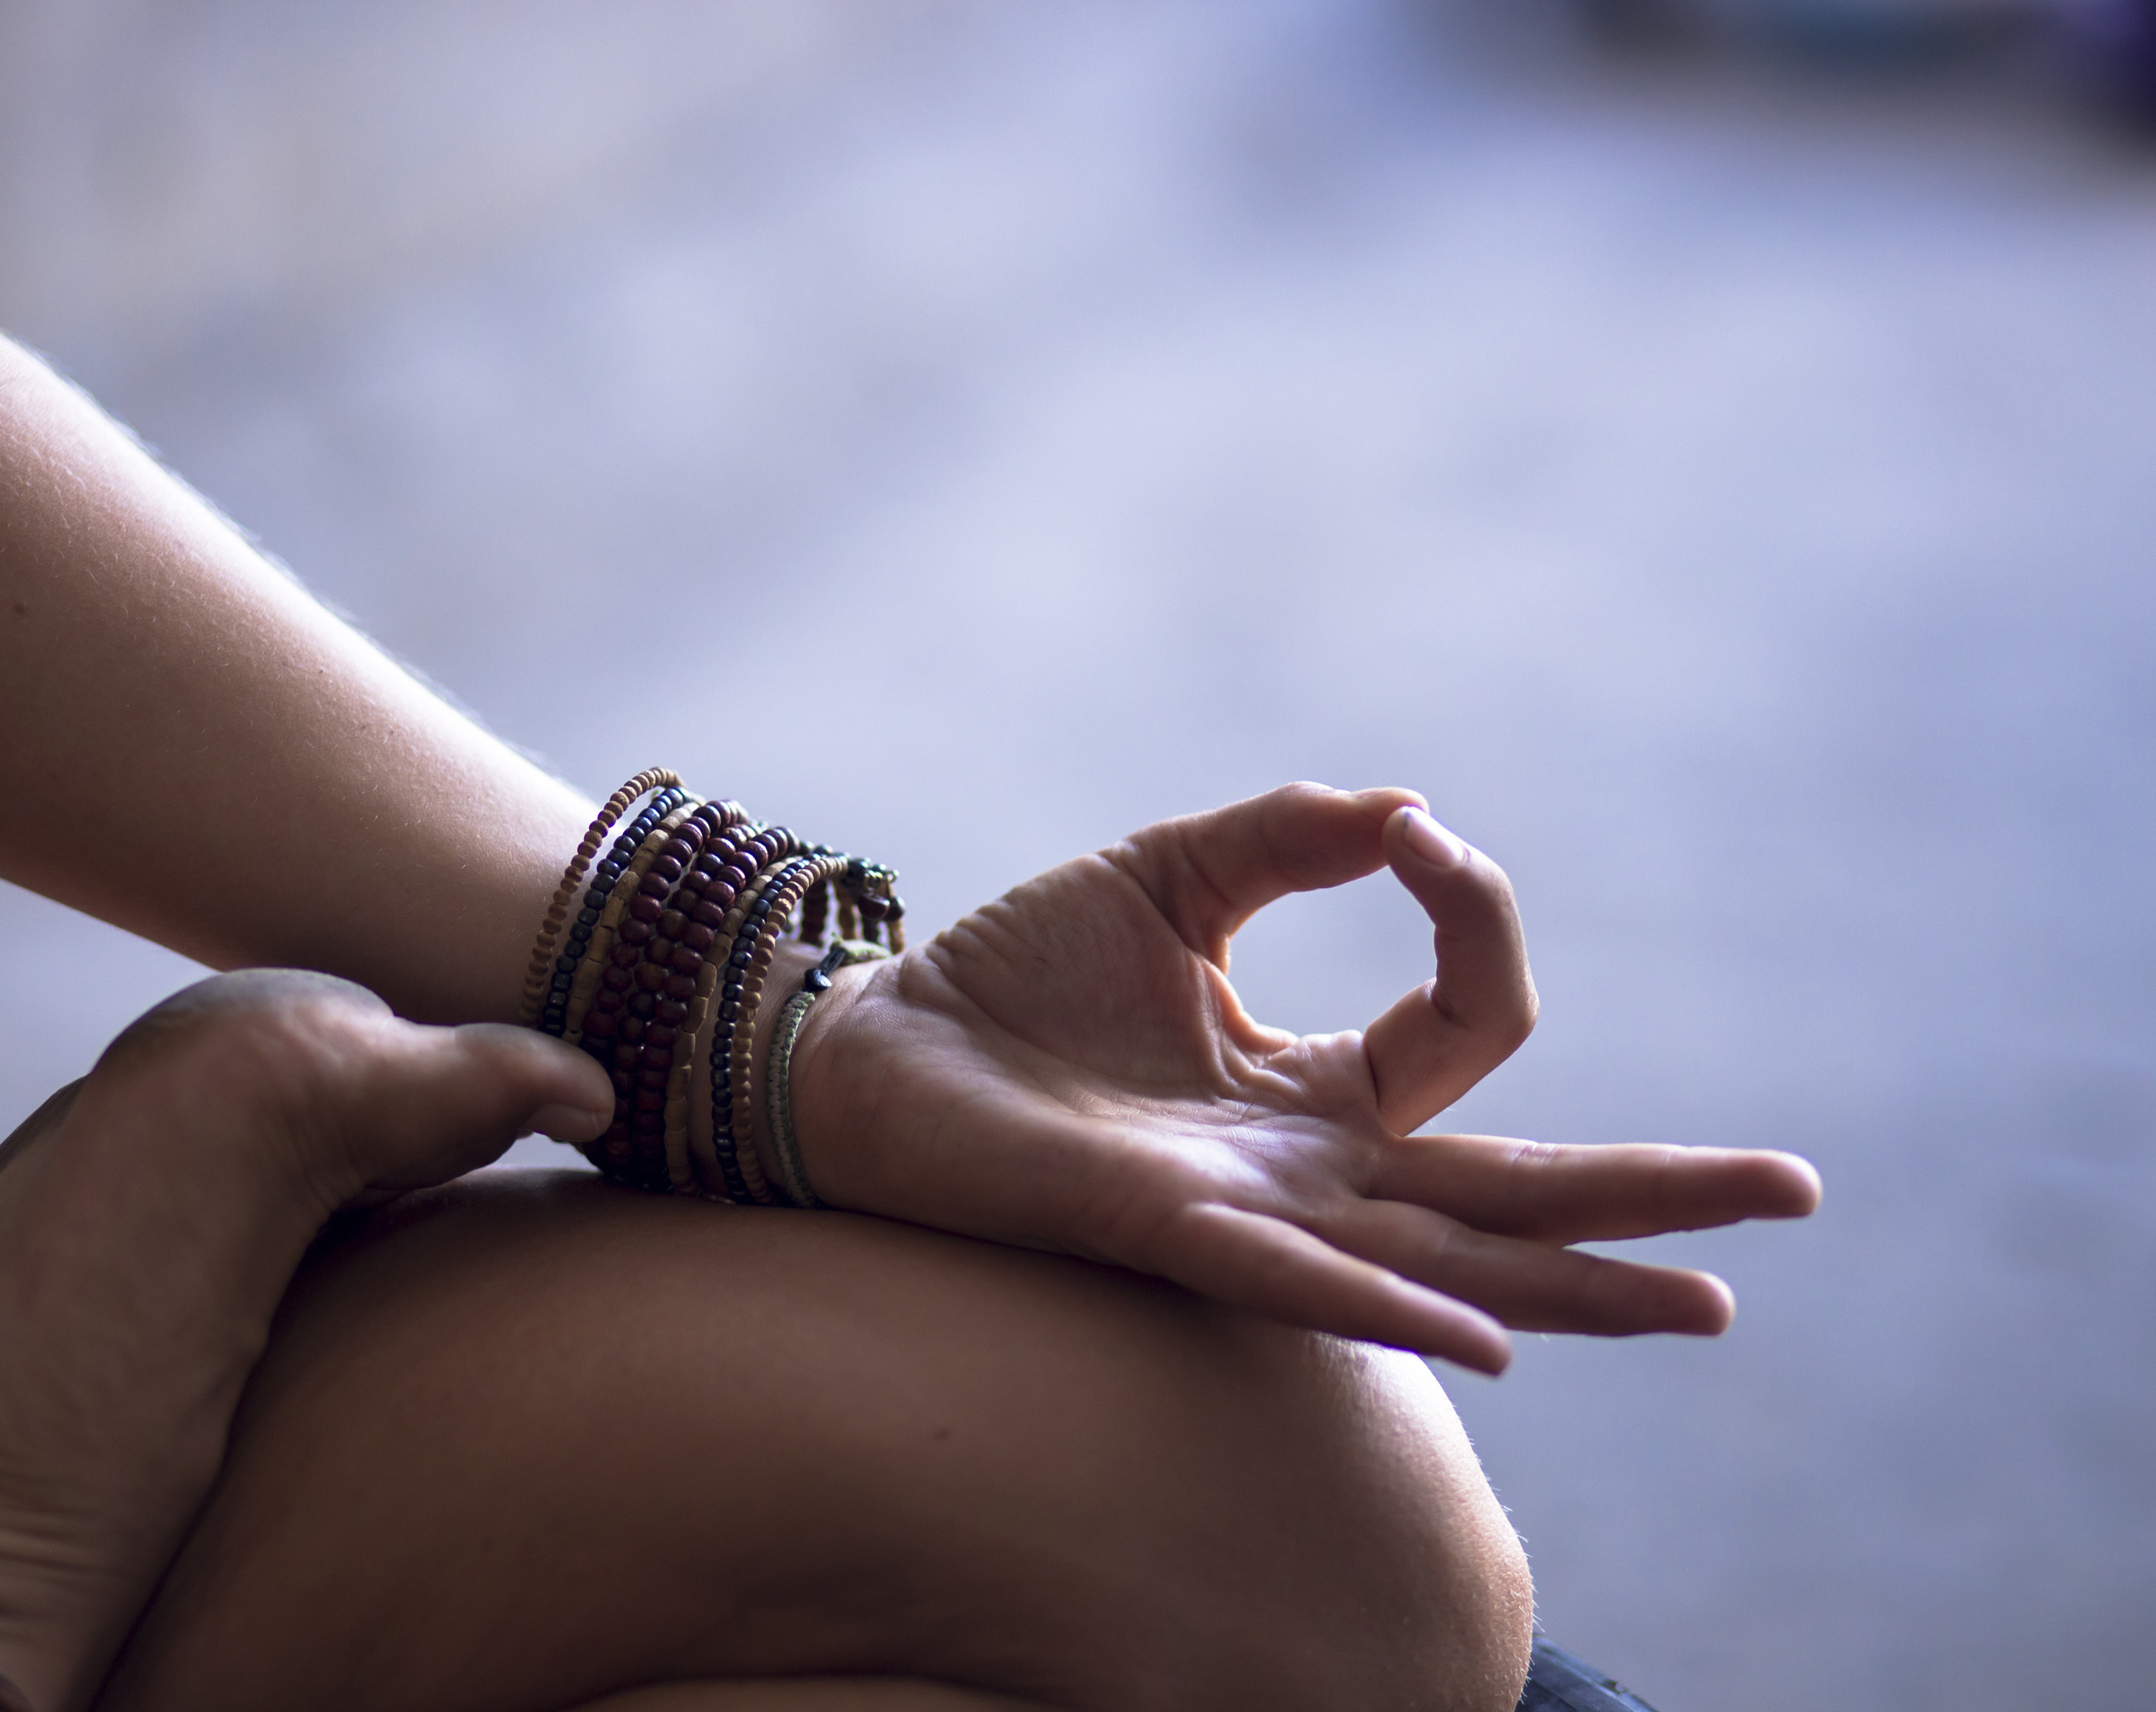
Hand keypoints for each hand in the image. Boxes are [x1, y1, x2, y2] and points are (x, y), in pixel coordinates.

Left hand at [792, 785, 1820, 1372]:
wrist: (877, 1049)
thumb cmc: (1012, 981)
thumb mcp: (1169, 874)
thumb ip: (1287, 837)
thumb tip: (1410, 808)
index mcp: (1314, 1090)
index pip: (1471, 1026)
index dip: (1477, 913)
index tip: (1416, 836)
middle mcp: (1307, 1170)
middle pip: (1517, 1189)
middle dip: (1656, 1193)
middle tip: (1796, 1194)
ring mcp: (1254, 1213)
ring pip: (1449, 1253)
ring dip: (1581, 1279)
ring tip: (1710, 1299)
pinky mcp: (1172, 1232)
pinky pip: (1304, 1280)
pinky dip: (1397, 1303)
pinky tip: (1491, 1337)